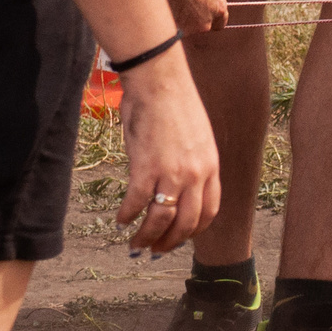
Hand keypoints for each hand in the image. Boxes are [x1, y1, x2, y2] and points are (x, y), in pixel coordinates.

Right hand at [114, 53, 220, 256]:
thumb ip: (193, 162)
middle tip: (156, 249)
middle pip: (187, 223)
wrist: (159, 81)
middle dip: (170, 242)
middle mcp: (195, 174)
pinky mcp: (146, 168)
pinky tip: (120, 220)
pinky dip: (127, 216)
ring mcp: (171, 173)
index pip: (209, 211)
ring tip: (135, 244)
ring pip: (161, 220)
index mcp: (211, 166)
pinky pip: (137, 203)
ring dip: (147, 237)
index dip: (194, 230)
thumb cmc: (174, 103)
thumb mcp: (197, 135)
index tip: (181, 237)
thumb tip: (178, 184)